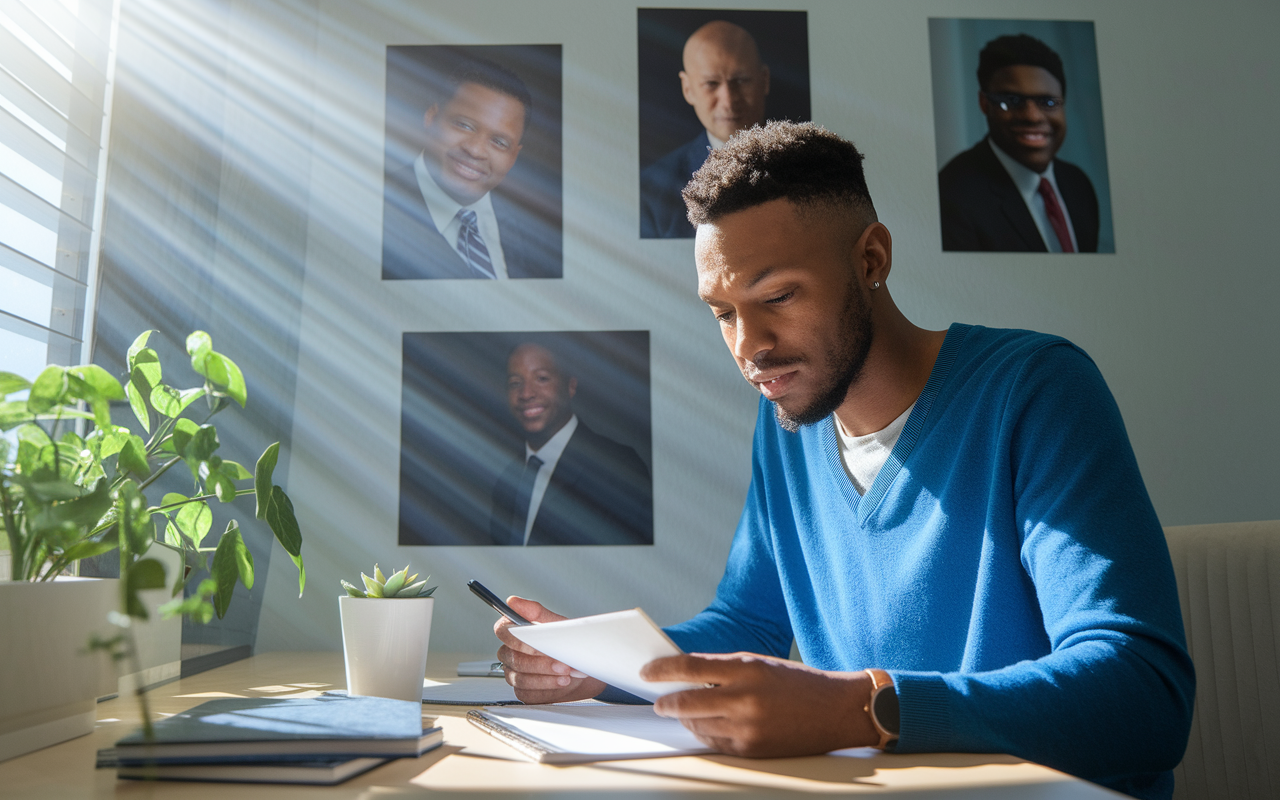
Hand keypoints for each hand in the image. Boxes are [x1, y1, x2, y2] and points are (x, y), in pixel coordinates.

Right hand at [495, 597, 606, 703]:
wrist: (581, 669)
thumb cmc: (565, 644)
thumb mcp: (556, 625)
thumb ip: (536, 613)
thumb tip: (514, 602)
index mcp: (514, 632)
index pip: (503, 632)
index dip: (518, 638)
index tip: (537, 641)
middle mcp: (510, 653)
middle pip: (513, 658)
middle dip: (539, 661)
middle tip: (560, 661)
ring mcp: (514, 673)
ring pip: (520, 677)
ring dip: (545, 675)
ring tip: (565, 672)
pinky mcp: (523, 690)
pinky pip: (527, 692)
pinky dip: (546, 687)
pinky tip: (560, 682)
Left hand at [641, 652, 877, 756]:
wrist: (837, 710)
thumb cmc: (799, 683)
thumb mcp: (760, 664)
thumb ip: (724, 670)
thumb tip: (686, 676)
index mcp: (746, 669)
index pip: (689, 666)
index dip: (662, 669)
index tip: (647, 671)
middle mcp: (744, 698)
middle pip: (686, 701)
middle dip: (666, 702)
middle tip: (659, 701)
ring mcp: (748, 727)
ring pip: (697, 725)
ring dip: (685, 719)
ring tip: (682, 712)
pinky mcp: (752, 749)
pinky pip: (715, 743)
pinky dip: (704, 733)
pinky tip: (704, 726)